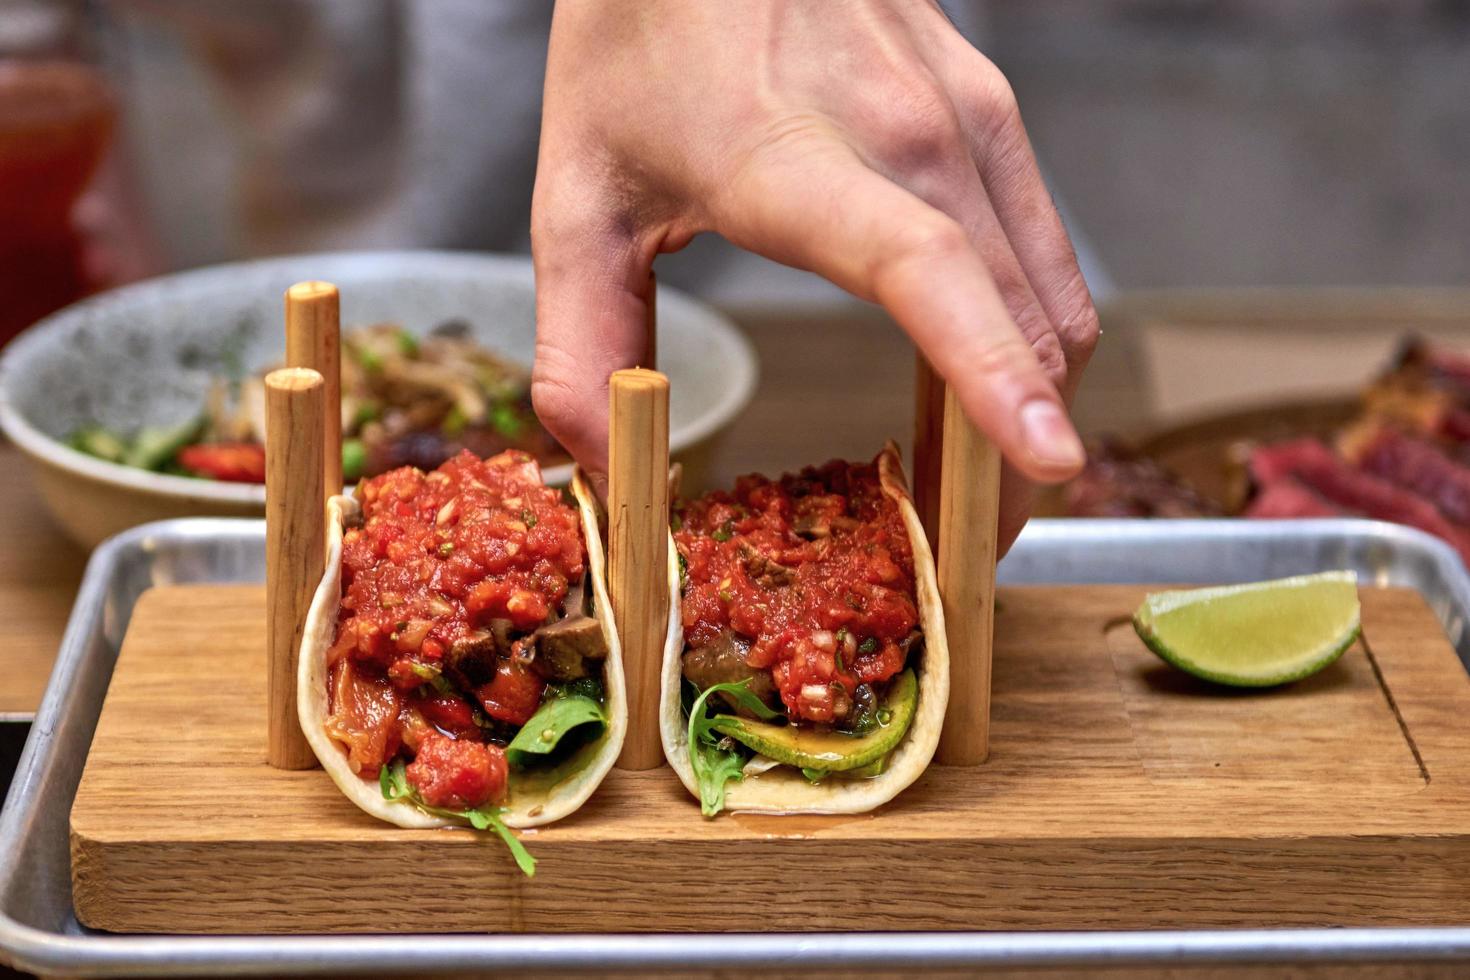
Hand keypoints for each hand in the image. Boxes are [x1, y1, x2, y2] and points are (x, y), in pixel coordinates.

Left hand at [532, 0, 1097, 543]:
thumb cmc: (638, 35)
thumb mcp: (576, 196)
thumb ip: (580, 344)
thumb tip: (606, 464)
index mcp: (797, 158)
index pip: (925, 269)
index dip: (992, 372)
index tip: (1045, 460)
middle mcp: (910, 131)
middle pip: (1021, 318)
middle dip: (1018, 453)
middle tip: (970, 551)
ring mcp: (968, 114)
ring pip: (1054, 295)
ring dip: (1035, 399)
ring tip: (979, 483)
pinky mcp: (991, 109)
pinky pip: (1046, 250)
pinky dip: (1032, 335)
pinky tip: (985, 379)